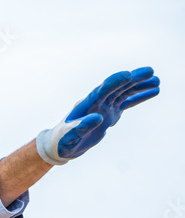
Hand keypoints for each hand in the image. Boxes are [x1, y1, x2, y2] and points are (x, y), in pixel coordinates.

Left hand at [36, 66, 159, 164]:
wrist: (61, 145)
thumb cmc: (62, 141)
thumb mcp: (69, 137)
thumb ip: (81, 127)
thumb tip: (97, 117)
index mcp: (85, 106)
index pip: (101, 91)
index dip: (113, 82)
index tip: (128, 74)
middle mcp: (96, 103)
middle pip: (116, 88)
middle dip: (132, 80)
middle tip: (150, 71)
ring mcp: (104, 107)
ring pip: (124, 93)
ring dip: (139, 86)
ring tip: (157, 80)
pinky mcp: (110, 113)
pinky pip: (127, 102)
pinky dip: (139, 97)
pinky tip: (153, 90)